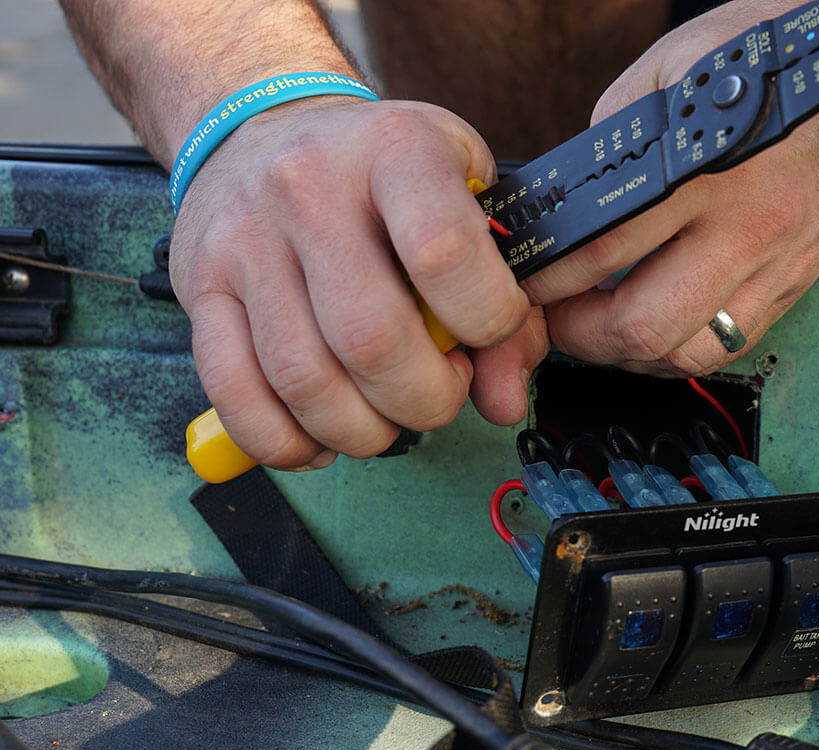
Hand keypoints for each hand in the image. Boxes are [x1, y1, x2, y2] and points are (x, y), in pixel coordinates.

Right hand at [170, 98, 546, 470]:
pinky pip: (234, 394)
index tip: (493, 329)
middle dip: (425, 399)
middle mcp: (310, 190)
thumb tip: (504, 402)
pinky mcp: (199, 287)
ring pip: (303, 381)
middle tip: (441, 390)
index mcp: (394, 152)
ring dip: (362, 430)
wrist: (264, 125)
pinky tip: (322, 436)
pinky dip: (286, 441)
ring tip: (386, 412)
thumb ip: (505, 296)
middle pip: (371, 341)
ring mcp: (246, 241)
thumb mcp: (465, 194)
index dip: (487, 318)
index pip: (445, 253)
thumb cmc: (382, 172)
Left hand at [521, 0, 818, 377]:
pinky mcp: (795, 283)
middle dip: (582, 336)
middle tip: (557, 318)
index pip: (605, 249)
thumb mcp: (672, 66)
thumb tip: (566, 198)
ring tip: (602, 329)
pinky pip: (730, 347)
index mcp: (708, 167)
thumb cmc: (766, 65)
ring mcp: (778, 264)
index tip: (528, 284)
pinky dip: (679, 350)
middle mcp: (749, 226)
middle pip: (647, 325)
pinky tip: (656, 328)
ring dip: (631, 355)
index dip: (551, 280)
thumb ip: (613, 132)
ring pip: (689, 353)